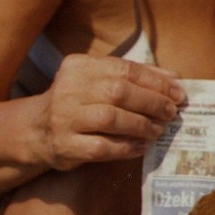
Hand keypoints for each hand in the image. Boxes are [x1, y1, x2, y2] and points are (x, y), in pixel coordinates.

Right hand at [37, 54, 185, 171]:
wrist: (36, 131)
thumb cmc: (79, 102)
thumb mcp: (99, 81)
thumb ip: (135, 76)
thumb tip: (175, 79)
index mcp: (79, 66)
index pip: (125, 69)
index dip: (156, 82)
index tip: (179, 94)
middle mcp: (68, 88)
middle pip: (119, 92)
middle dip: (152, 103)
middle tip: (171, 113)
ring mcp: (64, 118)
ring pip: (110, 118)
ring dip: (140, 125)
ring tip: (158, 131)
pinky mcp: (64, 145)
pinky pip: (101, 147)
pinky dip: (125, 147)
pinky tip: (140, 147)